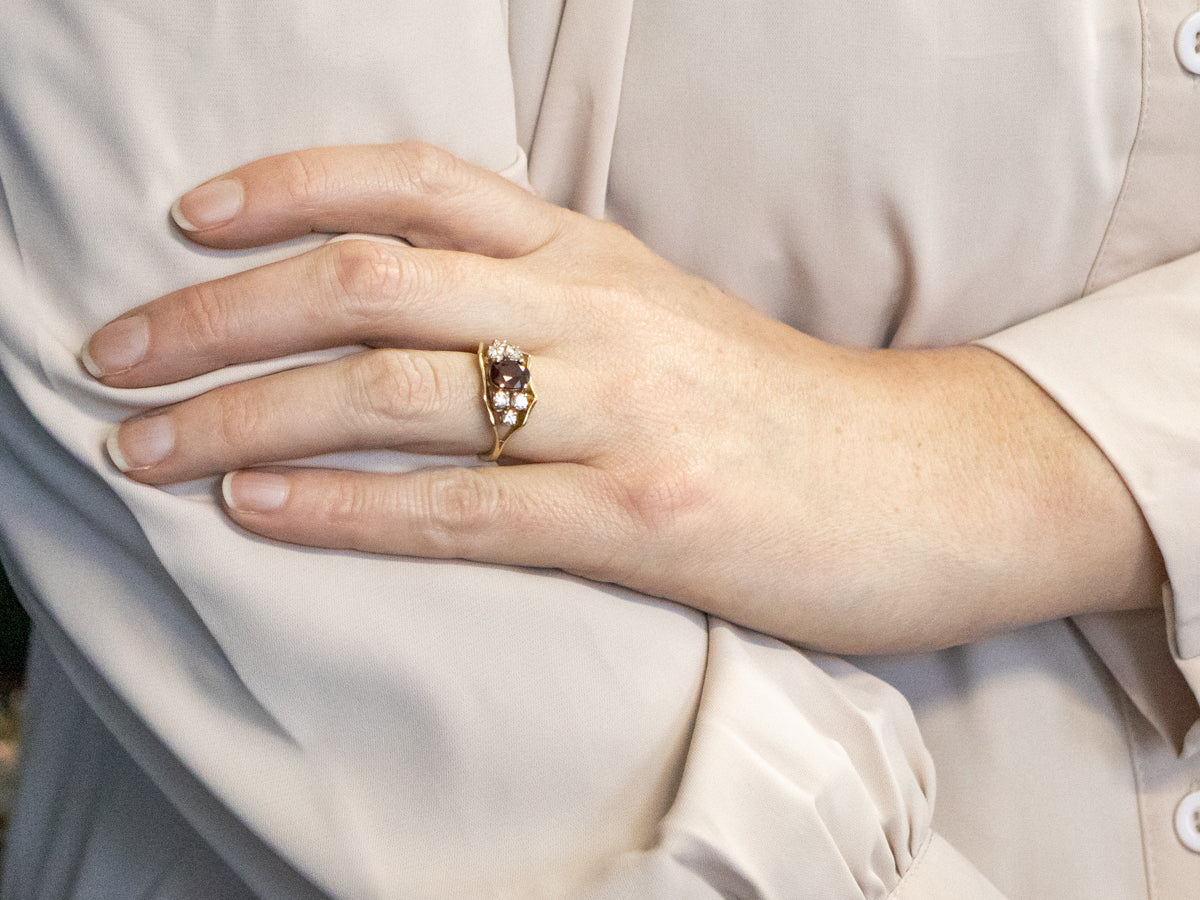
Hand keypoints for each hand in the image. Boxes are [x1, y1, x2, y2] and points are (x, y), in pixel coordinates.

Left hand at [83, 143, 1163, 652]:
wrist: (927, 479)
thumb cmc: (785, 408)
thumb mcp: (664, 315)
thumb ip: (551, 298)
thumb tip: (423, 311)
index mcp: (598, 253)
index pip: (415, 183)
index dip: (285, 185)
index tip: (187, 218)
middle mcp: (599, 311)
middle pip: (369, 281)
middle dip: (217, 311)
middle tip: (114, 352)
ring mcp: (622, 411)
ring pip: (395, 392)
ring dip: (245, 411)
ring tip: (143, 446)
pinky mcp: (644, 515)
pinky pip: (462, 507)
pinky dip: (342, 506)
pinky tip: (257, 505)